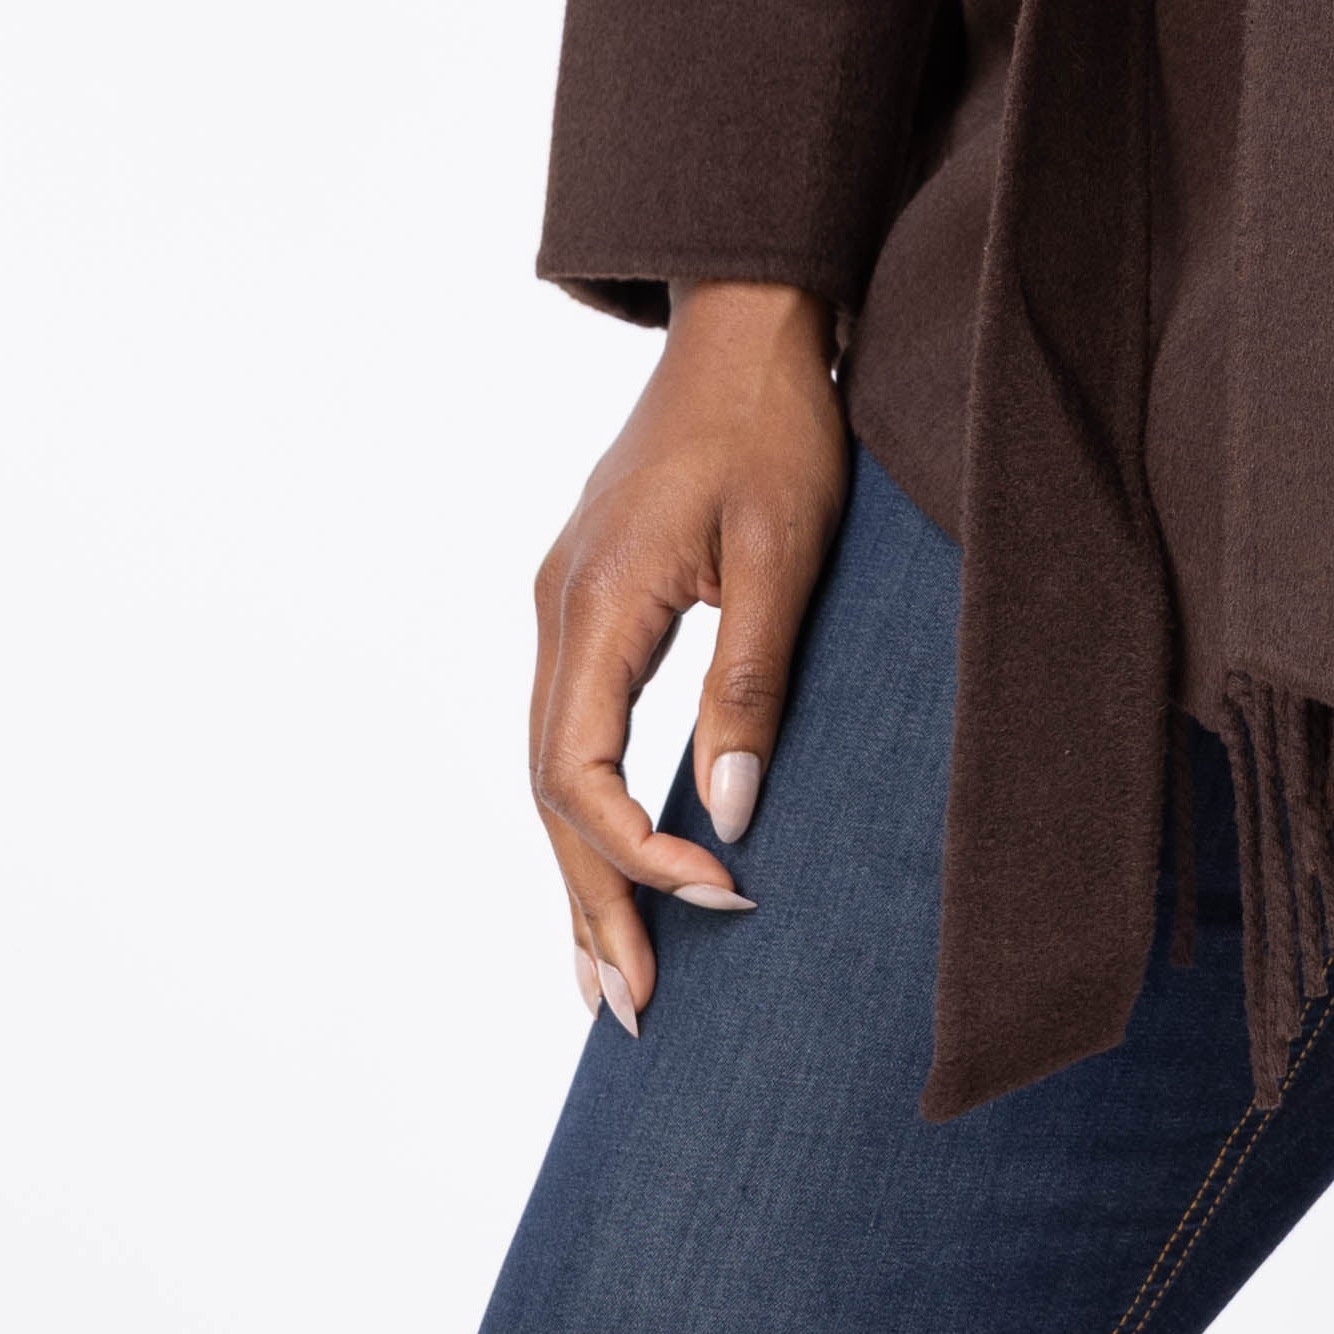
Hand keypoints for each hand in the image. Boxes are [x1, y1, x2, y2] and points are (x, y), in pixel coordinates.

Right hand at [527, 279, 847, 1029]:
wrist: (749, 322)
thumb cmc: (776, 422)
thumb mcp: (784, 549)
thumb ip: (750, 679)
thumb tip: (729, 811)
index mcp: (596, 599)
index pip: (580, 769)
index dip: (638, 852)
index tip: (721, 896)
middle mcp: (559, 610)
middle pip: (549, 789)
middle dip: (590, 901)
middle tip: (633, 1012)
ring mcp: (565, 606)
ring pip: (550, 768)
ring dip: (582, 871)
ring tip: (609, 981)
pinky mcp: (591, 603)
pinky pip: (569, 731)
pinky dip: (586, 812)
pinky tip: (611, 869)